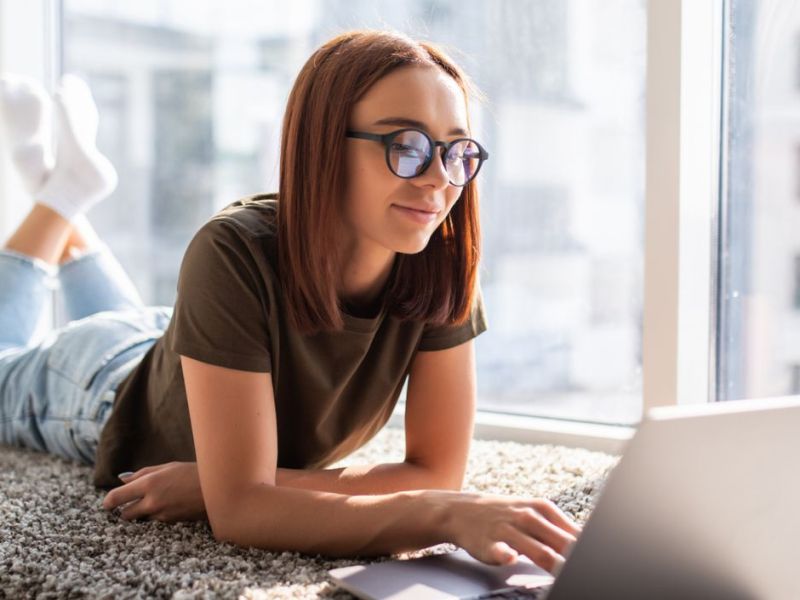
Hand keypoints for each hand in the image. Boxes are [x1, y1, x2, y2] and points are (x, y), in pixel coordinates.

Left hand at [101, 461, 206, 522]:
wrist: (218, 488)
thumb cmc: (193, 472)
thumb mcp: (168, 467)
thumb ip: (142, 474)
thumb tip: (122, 479)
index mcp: (149, 484)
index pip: (116, 498)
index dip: (108, 502)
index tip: (107, 503)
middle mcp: (152, 502)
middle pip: (125, 514)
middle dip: (125, 509)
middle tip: (131, 502)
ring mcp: (162, 515)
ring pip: (141, 519)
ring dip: (143, 513)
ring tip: (156, 501)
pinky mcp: (171, 523)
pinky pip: (156, 522)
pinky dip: (157, 516)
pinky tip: (169, 505)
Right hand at [447, 492, 581, 573]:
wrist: (461, 510)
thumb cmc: (504, 515)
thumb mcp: (533, 512)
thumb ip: (560, 529)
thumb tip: (586, 541)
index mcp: (543, 509)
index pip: (574, 533)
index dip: (585, 550)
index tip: (596, 562)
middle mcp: (527, 517)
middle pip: (560, 543)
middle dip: (574, 558)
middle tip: (585, 570)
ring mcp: (507, 529)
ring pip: (536, 549)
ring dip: (553, 562)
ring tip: (564, 573)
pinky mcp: (488, 543)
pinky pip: (498, 550)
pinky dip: (505, 554)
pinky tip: (510, 557)